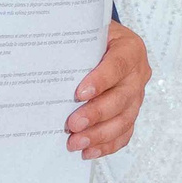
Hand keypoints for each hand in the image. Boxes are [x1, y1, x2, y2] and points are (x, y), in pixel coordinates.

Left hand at [67, 22, 149, 157]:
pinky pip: (124, 133)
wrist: (108, 43)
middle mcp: (138, 73)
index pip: (118, 65)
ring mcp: (137, 96)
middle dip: (96, 114)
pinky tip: (88, 151)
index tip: (79, 93)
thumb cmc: (94, 37)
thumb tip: (44, 57)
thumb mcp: (88, 31)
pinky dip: (106, 145)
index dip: (101, 80)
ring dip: (99, 135)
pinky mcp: (132, 113)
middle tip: (72, 124)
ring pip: (124, 120)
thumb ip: (76, 42)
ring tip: (75, 142)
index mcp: (130, 49)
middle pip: (121, 98)